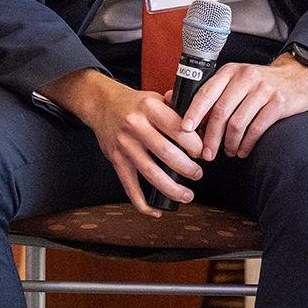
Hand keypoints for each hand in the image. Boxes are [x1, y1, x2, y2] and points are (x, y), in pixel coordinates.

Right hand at [42, 69, 203, 213]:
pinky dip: (142, 202)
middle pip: (166, 153)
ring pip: (150, 172)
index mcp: (151, 108)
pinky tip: (156, 210)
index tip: (203, 153)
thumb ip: (180, 106)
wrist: (102, 104)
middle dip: (187, 168)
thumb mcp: (157, 96)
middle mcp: (136, 126)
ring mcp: (124, 145)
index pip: (178, 129)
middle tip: (198, 174)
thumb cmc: (136, 103)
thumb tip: (205, 117)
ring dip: (171, 188)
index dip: (195, 144)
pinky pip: (129, 185)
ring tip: (187, 196)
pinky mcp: (116, 160)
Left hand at [181, 55, 307, 159]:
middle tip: (207, 153)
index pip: (207, 92)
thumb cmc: (260, 83)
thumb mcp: (235, 79)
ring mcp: (265, 89)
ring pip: (238, 122)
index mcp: (231, 72)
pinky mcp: (279, 102)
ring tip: (228, 151)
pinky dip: (247, 143)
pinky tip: (243, 149)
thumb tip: (175, 102)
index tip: (186, 130)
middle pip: (221, 112)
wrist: (297, 76)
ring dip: (230, 142)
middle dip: (211, 137)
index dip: (194, 113)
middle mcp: (247, 77)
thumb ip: (211, 91)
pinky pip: (257, 128)